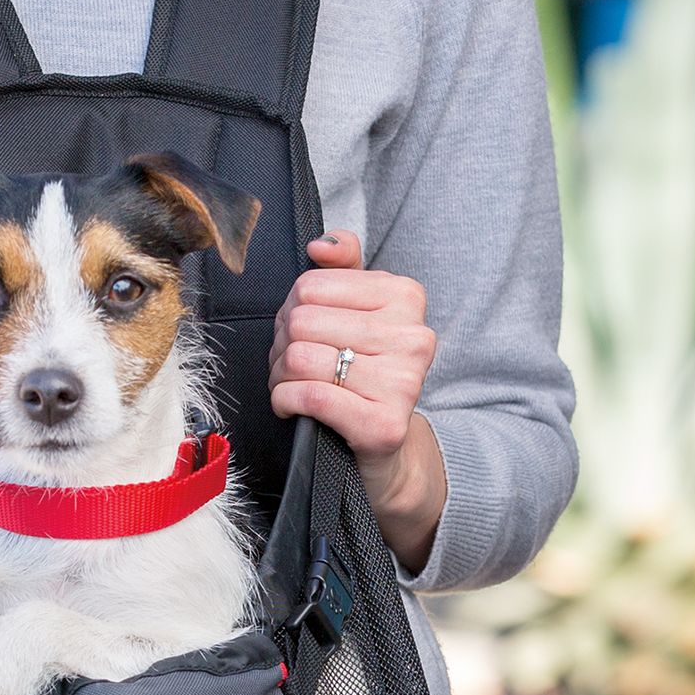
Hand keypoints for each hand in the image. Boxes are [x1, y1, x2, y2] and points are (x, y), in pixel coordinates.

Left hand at [267, 232, 447, 572]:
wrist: (383, 448)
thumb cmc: (361, 374)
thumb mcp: (357, 313)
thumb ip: (343, 269)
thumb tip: (320, 245)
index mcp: (406, 296)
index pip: (312, 284)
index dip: (291, 311)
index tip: (303, 335)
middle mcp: (414, 337)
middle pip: (302, 321)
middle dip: (282, 347)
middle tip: (291, 366)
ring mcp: (404, 383)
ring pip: (301, 358)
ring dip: (280, 377)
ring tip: (292, 386)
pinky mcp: (384, 425)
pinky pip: (310, 396)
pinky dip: (286, 401)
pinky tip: (293, 406)